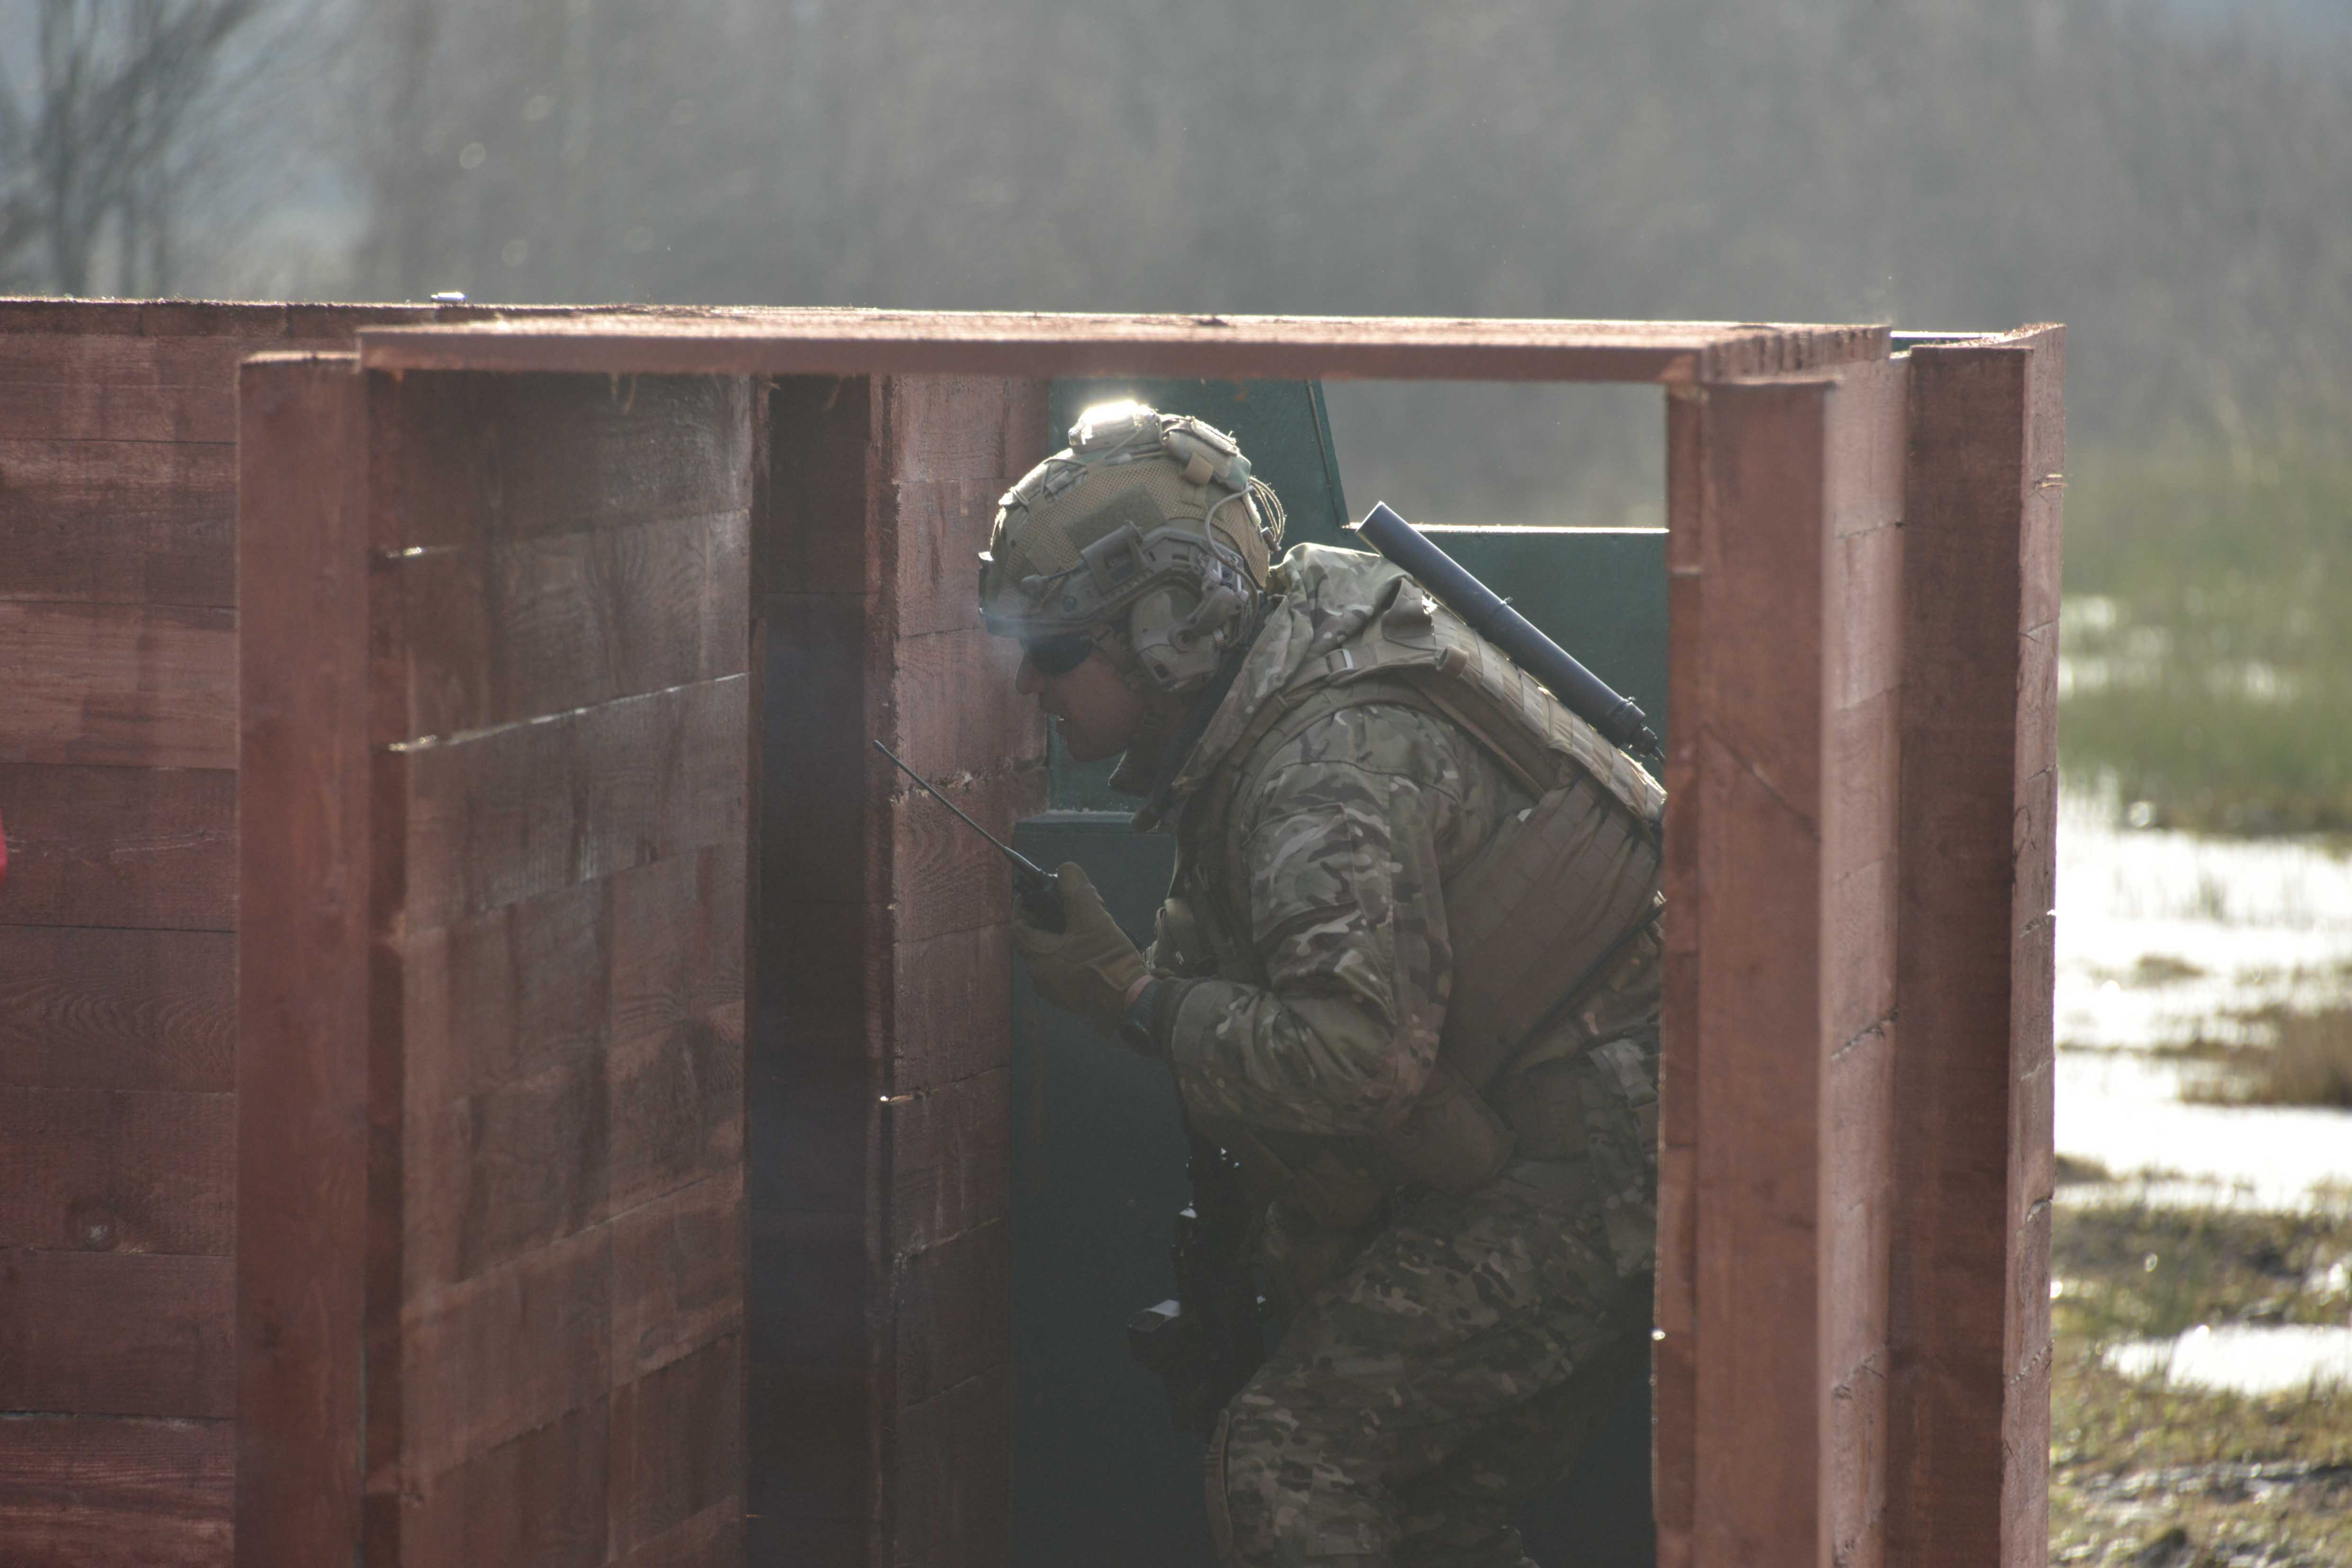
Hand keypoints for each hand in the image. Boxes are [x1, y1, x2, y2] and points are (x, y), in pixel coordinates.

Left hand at [1012, 861, 1147, 1029]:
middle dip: (1049, 917)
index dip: (1025, 904)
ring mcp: (1053, 990)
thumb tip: (1065, 869)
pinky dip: (1069, 952)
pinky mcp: (1069, 997)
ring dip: (1061, 935)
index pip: (1018, 924)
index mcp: (1038, 956)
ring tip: (1084, 923)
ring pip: (1049, 953)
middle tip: (1069, 905)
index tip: (1038, 891)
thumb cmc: (1108, 961)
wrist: (1132, 1002)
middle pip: (1034, 938)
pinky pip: (1061, 967)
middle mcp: (1039, 975)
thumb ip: (1076, 891)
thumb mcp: (1093, 919)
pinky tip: (1090, 946)